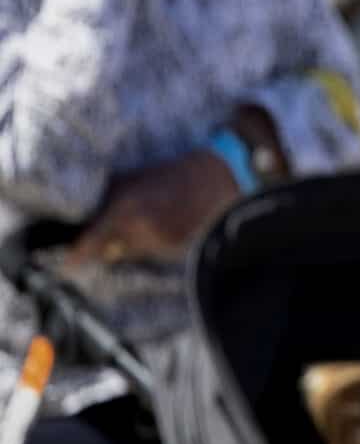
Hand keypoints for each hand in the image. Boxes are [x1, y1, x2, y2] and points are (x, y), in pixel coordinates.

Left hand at [64, 150, 238, 265]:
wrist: (209, 180)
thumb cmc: (165, 176)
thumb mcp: (128, 180)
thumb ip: (106, 202)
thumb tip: (87, 220)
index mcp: (125, 210)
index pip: (93, 240)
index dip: (78, 255)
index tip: (67, 267)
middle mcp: (140, 230)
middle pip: (110, 250)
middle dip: (108, 244)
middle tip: (116, 229)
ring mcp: (158, 242)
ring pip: (131, 253)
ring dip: (130, 243)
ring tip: (146, 221)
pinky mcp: (174, 249)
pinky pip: (151, 252)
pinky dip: (150, 243)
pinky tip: (162, 225)